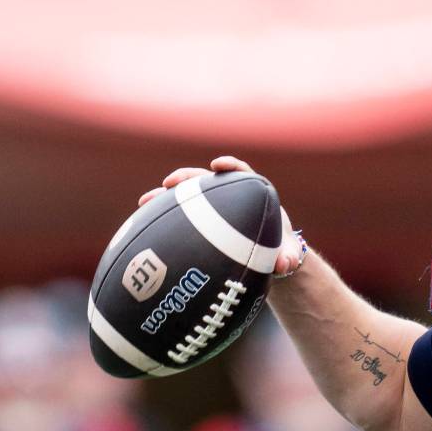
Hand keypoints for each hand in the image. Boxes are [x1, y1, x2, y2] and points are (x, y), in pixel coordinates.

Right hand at [137, 156, 301, 275]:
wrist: (268, 258)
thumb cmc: (278, 251)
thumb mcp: (285, 256)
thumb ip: (288, 258)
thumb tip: (284, 265)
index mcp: (253, 197)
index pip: (242, 173)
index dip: (230, 166)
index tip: (217, 165)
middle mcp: (231, 198)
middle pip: (206, 180)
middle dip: (186, 177)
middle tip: (168, 182)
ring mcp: (214, 209)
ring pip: (188, 197)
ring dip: (165, 196)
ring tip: (144, 202)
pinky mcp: (202, 222)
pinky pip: (182, 217)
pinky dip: (164, 218)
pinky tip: (143, 226)